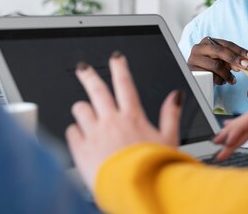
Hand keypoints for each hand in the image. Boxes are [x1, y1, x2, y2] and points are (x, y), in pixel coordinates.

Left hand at [66, 52, 181, 189]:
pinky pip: (72, 132)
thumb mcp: (170, 139)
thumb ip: (171, 114)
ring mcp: (93, 134)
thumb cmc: (152, 168)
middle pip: (96, 90)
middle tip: (83, 68)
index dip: (119, 68)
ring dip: (83, 109)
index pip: (124, 84)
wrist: (133, 189)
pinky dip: (75, 131)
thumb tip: (176, 96)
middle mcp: (111, 120)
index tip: (115, 58)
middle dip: (89, 76)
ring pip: (80, 109)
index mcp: (132, 116)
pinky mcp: (80, 149)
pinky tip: (80, 136)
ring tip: (84, 112)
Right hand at [187, 37, 247, 84]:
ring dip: (227, 74)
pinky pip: (209, 76)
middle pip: (220, 51)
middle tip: (245, 67)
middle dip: (235, 59)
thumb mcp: (221, 61)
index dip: (240, 50)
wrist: (192, 75)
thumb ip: (231, 60)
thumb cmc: (209, 66)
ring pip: (215, 65)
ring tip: (233, 80)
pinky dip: (219, 80)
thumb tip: (244, 63)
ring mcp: (194, 58)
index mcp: (208, 41)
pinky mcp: (192, 70)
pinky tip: (223, 82)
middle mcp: (199, 47)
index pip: (226, 44)